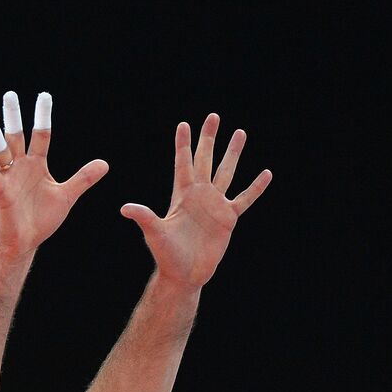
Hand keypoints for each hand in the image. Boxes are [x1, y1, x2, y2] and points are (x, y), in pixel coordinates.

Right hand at [0, 91, 107, 255]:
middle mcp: (21, 167)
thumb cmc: (41, 219)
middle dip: (14, 117)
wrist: (26, 243)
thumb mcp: (67, 195)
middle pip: (17, 137)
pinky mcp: (1, 194)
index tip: (44, 96)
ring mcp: (9, 179)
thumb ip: (83, 178)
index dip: (43, 116)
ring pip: (1, 152)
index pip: (41, 135)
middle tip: (10, 94)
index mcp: (36, 165)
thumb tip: (105, 163)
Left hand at [120, 115, 271, 288]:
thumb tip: (125, 208)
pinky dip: (255, 187)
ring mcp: (215, 205)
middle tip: (213, 116)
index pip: (183, 163)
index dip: (183, 144)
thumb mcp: (154, 233)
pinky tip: (266, 173)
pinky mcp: (228, 218)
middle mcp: (199, 195)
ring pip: (226, 172)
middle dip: (209, 138)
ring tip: (240, 133)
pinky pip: (244, 199)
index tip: (184, 124)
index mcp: (181, 195)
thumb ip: (144, 217)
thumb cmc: (166, 255)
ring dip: (233, 153)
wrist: (184, 274)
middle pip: (205, 159)